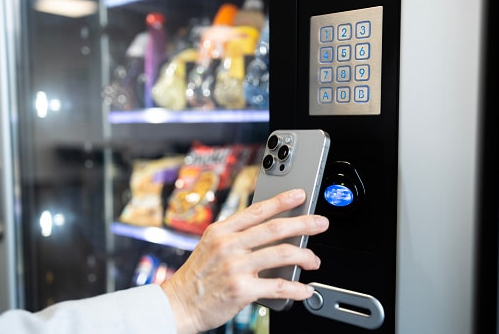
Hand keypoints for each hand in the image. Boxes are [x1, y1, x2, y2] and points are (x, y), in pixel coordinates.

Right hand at [161, 188, 328, 333]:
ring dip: (304, 256)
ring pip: (281, 254)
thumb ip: (235, 236)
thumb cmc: (196, 276)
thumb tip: (269, 232)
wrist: (178, 304)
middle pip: (274, 229)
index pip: (256, 210)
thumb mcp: (210, 246)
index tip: (299, 195)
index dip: (281, 201)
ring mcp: (235, 267)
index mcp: (221, 231)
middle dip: (303, 223)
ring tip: (314, 260)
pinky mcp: (242, 290)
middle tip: (320, 223)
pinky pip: (278, 286)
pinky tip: (304, 289)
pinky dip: (296, 288)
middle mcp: (229, 246)